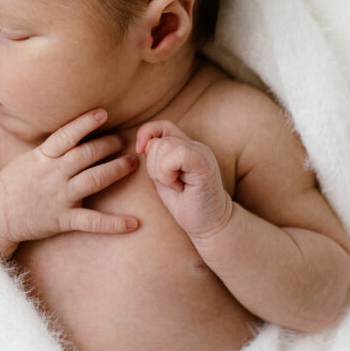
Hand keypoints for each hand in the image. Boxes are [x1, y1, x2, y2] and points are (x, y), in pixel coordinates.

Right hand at [0, 109, 139, 258]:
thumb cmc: (13, 183)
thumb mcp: (28, 159)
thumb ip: (52, 149)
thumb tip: (75, 133)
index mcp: (42, 157)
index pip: (66, 135)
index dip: (84, 123)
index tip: (103, 112)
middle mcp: (53, 175)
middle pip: (86, 155)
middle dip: (108, 145)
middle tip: (124, 140)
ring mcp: (59, 197)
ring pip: (94, 180)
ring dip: (116, 169)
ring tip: (133, 161)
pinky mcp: (63, 220)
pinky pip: (92, 222)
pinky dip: (114, 224)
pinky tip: (134, 223)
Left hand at [136, 120, 233, 239]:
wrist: (208, 224)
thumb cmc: (185, 202)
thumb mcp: (163, 176)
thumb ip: (155, 157)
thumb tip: (143, 143)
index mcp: (187, 146)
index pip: (162, 126)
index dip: (147, 133)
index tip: (140, 151)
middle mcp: (196, 146)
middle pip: (159, 140)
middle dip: (152, 164)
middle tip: (168, 182)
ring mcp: (202, 154)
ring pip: (164, 146)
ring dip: (160, 171)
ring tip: (175, 185)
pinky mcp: (204, 165)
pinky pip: (177, 154)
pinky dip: (168, 173)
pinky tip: (178, 186)